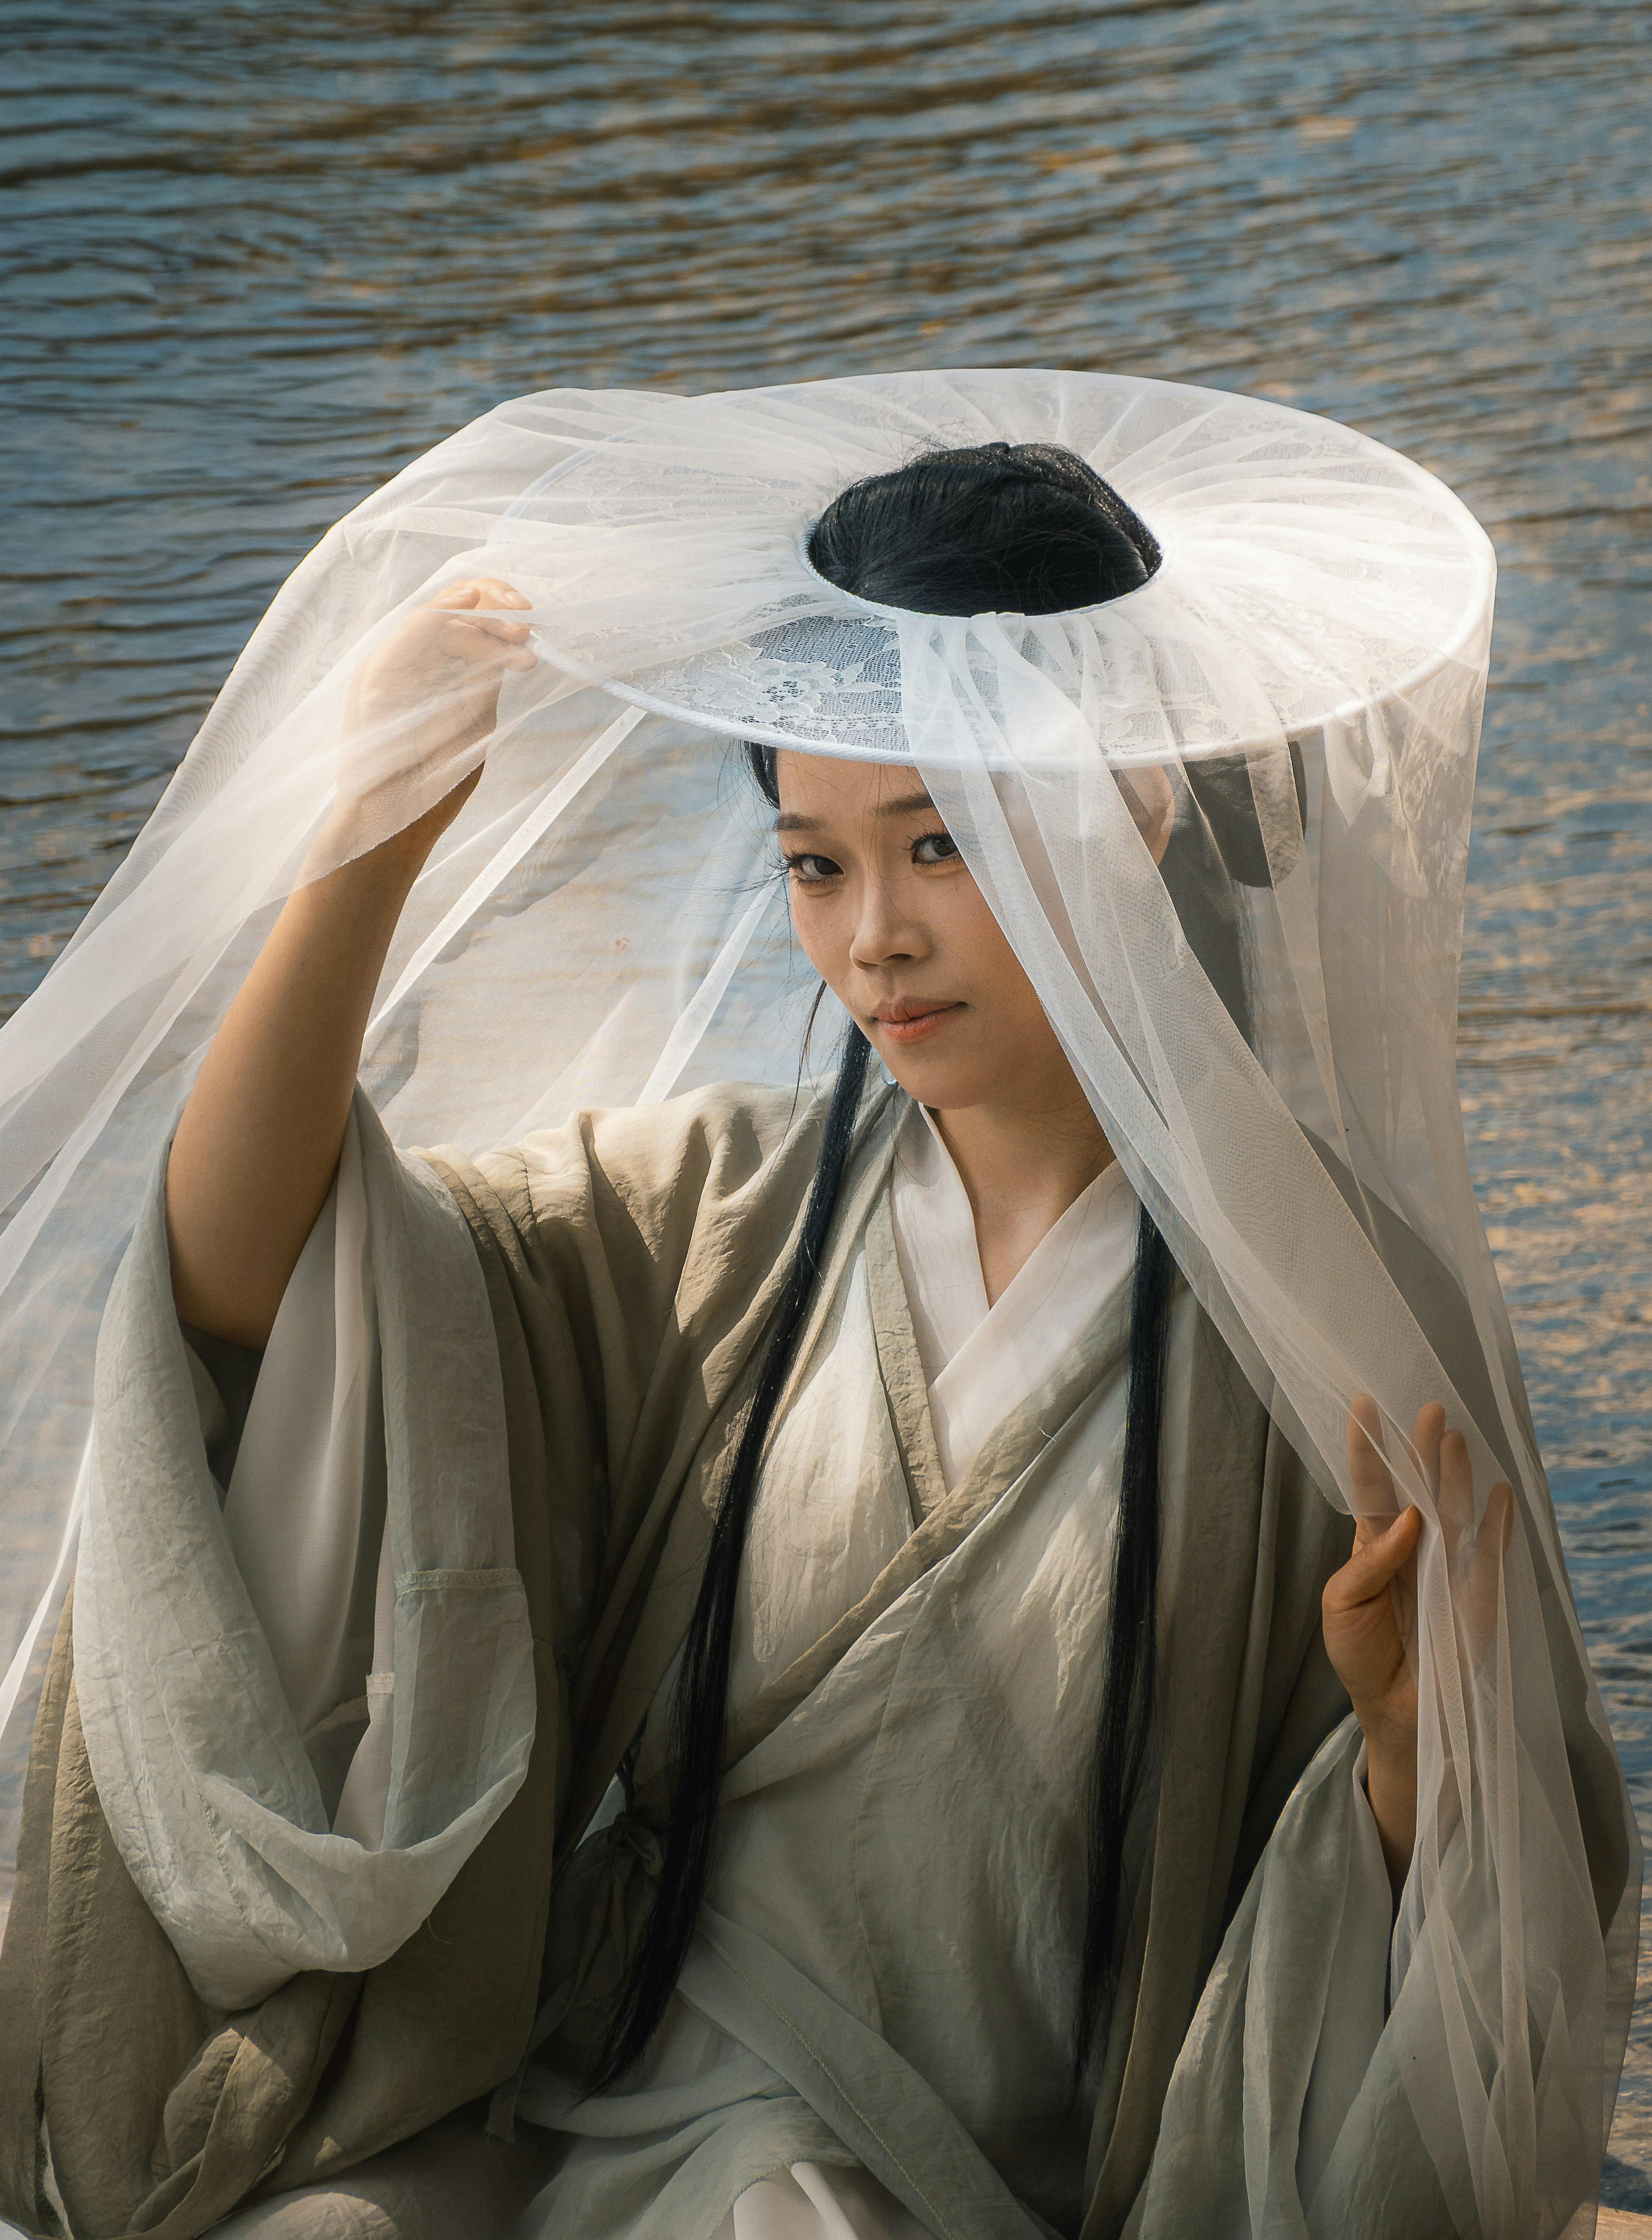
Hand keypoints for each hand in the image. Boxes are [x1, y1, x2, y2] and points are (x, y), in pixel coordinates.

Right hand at [330, 575, 535, 849]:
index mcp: (431, 671)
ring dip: (481, 614)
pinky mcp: (376, 676)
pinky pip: (408, 632)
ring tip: (518, 628)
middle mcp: (408, 662)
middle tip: (530, 626)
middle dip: (496, 610)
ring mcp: (390, 666)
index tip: (535, 628)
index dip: (499, 615)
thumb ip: (485, 687)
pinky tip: (467, 601)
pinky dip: (438, 612)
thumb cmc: (434, 786)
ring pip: (436, 615)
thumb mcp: (473, 726)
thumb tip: (512, 650)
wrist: (396, 827)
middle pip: (451, 611)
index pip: (464, 623)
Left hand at [1321, 1398, 1511, 1886]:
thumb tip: (1408, 1519)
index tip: (1362, 1404)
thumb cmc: (1358, 1653)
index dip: (1367, 1448)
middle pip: (1418, 1486)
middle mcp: (1412, 1546)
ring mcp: (1447, 1567)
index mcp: (1373, 1543)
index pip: (1370, 1487)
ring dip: (1456, 1475)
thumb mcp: (1342, 1604)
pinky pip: (1491, 1553)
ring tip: (1454, 1437)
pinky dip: (1498, 1524)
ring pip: (1455, 1510)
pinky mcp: (1476, 1594)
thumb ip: (1371, 1561)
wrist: (1392, 1709)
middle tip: (1425, 1408)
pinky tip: (1501, 1491)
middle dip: (1420, 1447)